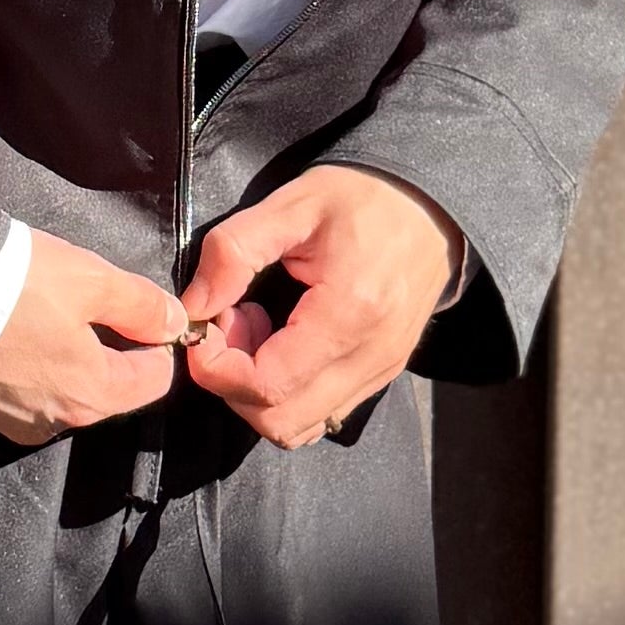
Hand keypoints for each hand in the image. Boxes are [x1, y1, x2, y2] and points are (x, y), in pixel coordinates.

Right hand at [0, 230, 189, 441]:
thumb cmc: (14, 287)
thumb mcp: (91, 280)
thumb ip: (141, 305)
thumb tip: (174, 324)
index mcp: (95, 396)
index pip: (154, 380)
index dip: (157, 341)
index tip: (142, 309)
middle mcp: (56, 422)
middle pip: (105, 387)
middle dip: (107, 349)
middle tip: (86, 300)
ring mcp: (11, 423)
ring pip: (59, 391)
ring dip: (62, 359)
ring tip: (41, 313)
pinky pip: (18, 393)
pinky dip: (22, 367)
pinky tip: (8, 332)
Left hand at [180, 165, 455, 450]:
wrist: (431, 206)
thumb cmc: (362, 198)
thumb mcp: (291, 205)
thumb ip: (233, 252)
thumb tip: (193, 307)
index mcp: (348, 313)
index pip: (266, 386)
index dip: (217, 368)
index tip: (208, 322)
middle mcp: (370, 357)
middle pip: (279, 422)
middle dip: (234, 384)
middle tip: (234, 323)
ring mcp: (380, 373)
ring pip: (300, 426)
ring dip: (261, 390)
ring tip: (261, 330)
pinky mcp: (381, 375)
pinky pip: (322, 413)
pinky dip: (288, 391)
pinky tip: (285, 339)